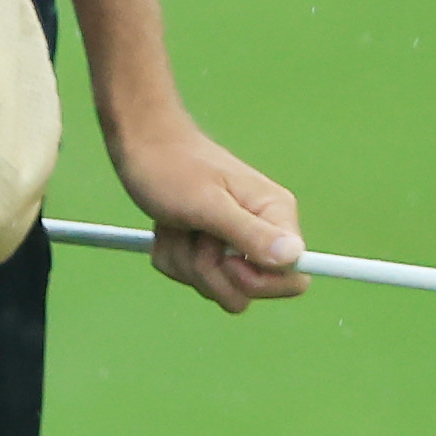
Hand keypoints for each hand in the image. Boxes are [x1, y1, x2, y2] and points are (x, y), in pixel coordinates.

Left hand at [103, 115, 307, 314]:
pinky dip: (173, 256)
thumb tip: (293, 256)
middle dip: (209, 270)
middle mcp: (262, 231)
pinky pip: (193, 278)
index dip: (258, 282)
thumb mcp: (207, 203)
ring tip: (175, 223)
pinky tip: (168, 227)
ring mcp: (234, 241)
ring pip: (215, 286)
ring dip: (185, 259)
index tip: (225, 259)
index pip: (294, 277)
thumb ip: (250, 233)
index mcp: (275, 215)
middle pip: (247, 291)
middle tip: (192, 232)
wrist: (141, 144)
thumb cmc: (172, 166)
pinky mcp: (209, 248)